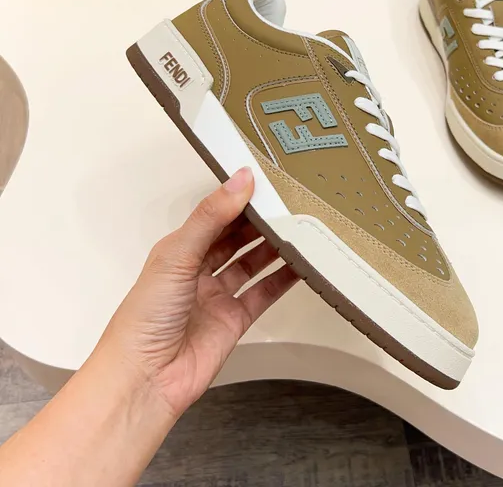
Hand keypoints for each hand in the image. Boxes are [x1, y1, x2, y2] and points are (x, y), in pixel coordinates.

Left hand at [97, 167, 297, 418]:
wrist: (146, 380)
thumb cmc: (145, 318)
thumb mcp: (177, 255)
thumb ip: (211, 217)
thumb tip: (240, 180)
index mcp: (178, 251)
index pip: (214, 217)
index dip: (237, 200)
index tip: (264, 184)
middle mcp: (197, 271)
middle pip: (235, 239)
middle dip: (258, 222)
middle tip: (287, 204)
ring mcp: (217, 297)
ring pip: (251, 264)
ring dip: (273, 247)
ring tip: (299, 229)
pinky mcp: (234, 321)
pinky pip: (263, 294)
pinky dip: (282, 280)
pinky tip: (299, 266)